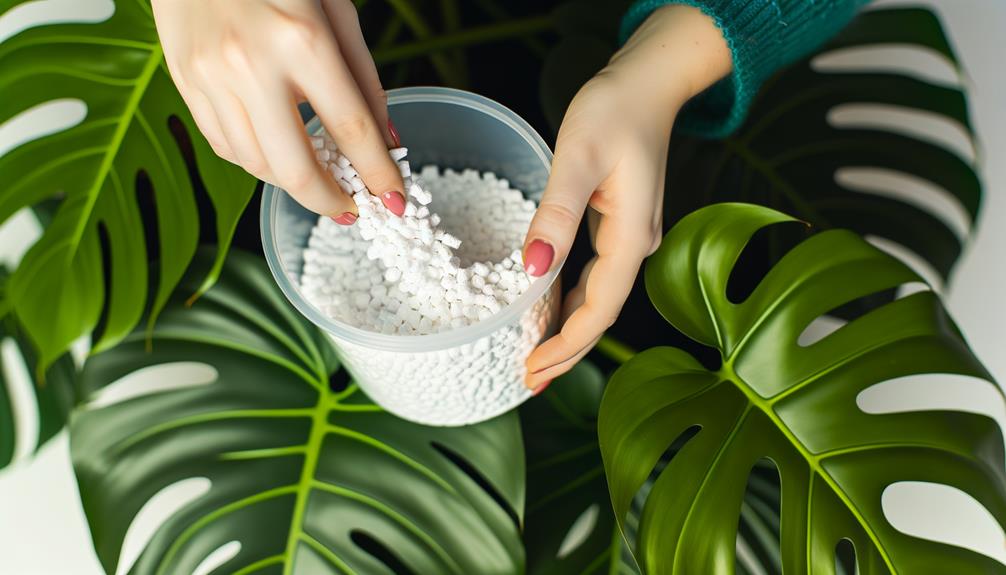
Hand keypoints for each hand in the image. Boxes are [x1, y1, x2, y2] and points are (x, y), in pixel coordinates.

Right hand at [151, 0, 405, 220]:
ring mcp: (210, 76)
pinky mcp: (184, 80)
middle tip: (351, 208)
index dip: (377, 174)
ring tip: (317, 179)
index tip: (394, 202)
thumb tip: (387, 142)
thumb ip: (365, 80)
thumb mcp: (338, 10)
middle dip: (329, 201)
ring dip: (292, 184)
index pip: (350, 128)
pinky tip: (278, 154)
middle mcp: (251, 64)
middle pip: (295, 167)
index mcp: (302, 40)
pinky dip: (257, 162)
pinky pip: (224, 144)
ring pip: (255, 163)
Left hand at [523, 5, 731, 391]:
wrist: (649, 80)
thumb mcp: (579, 156)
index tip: (533, 370)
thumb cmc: (617, 108)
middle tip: (527, 381)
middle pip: (601, 314)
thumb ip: (557, 216)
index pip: (600, 309)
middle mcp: (638, 243)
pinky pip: (594, 276)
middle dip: (566, 352)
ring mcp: (631, 236)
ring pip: (598, 298)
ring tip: (534, 358)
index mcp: (632, 235)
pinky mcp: (620, 225)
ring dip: (567, 330)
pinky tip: (549, 311)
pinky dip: (571, 300)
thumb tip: (533, 270)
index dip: (567, 345)